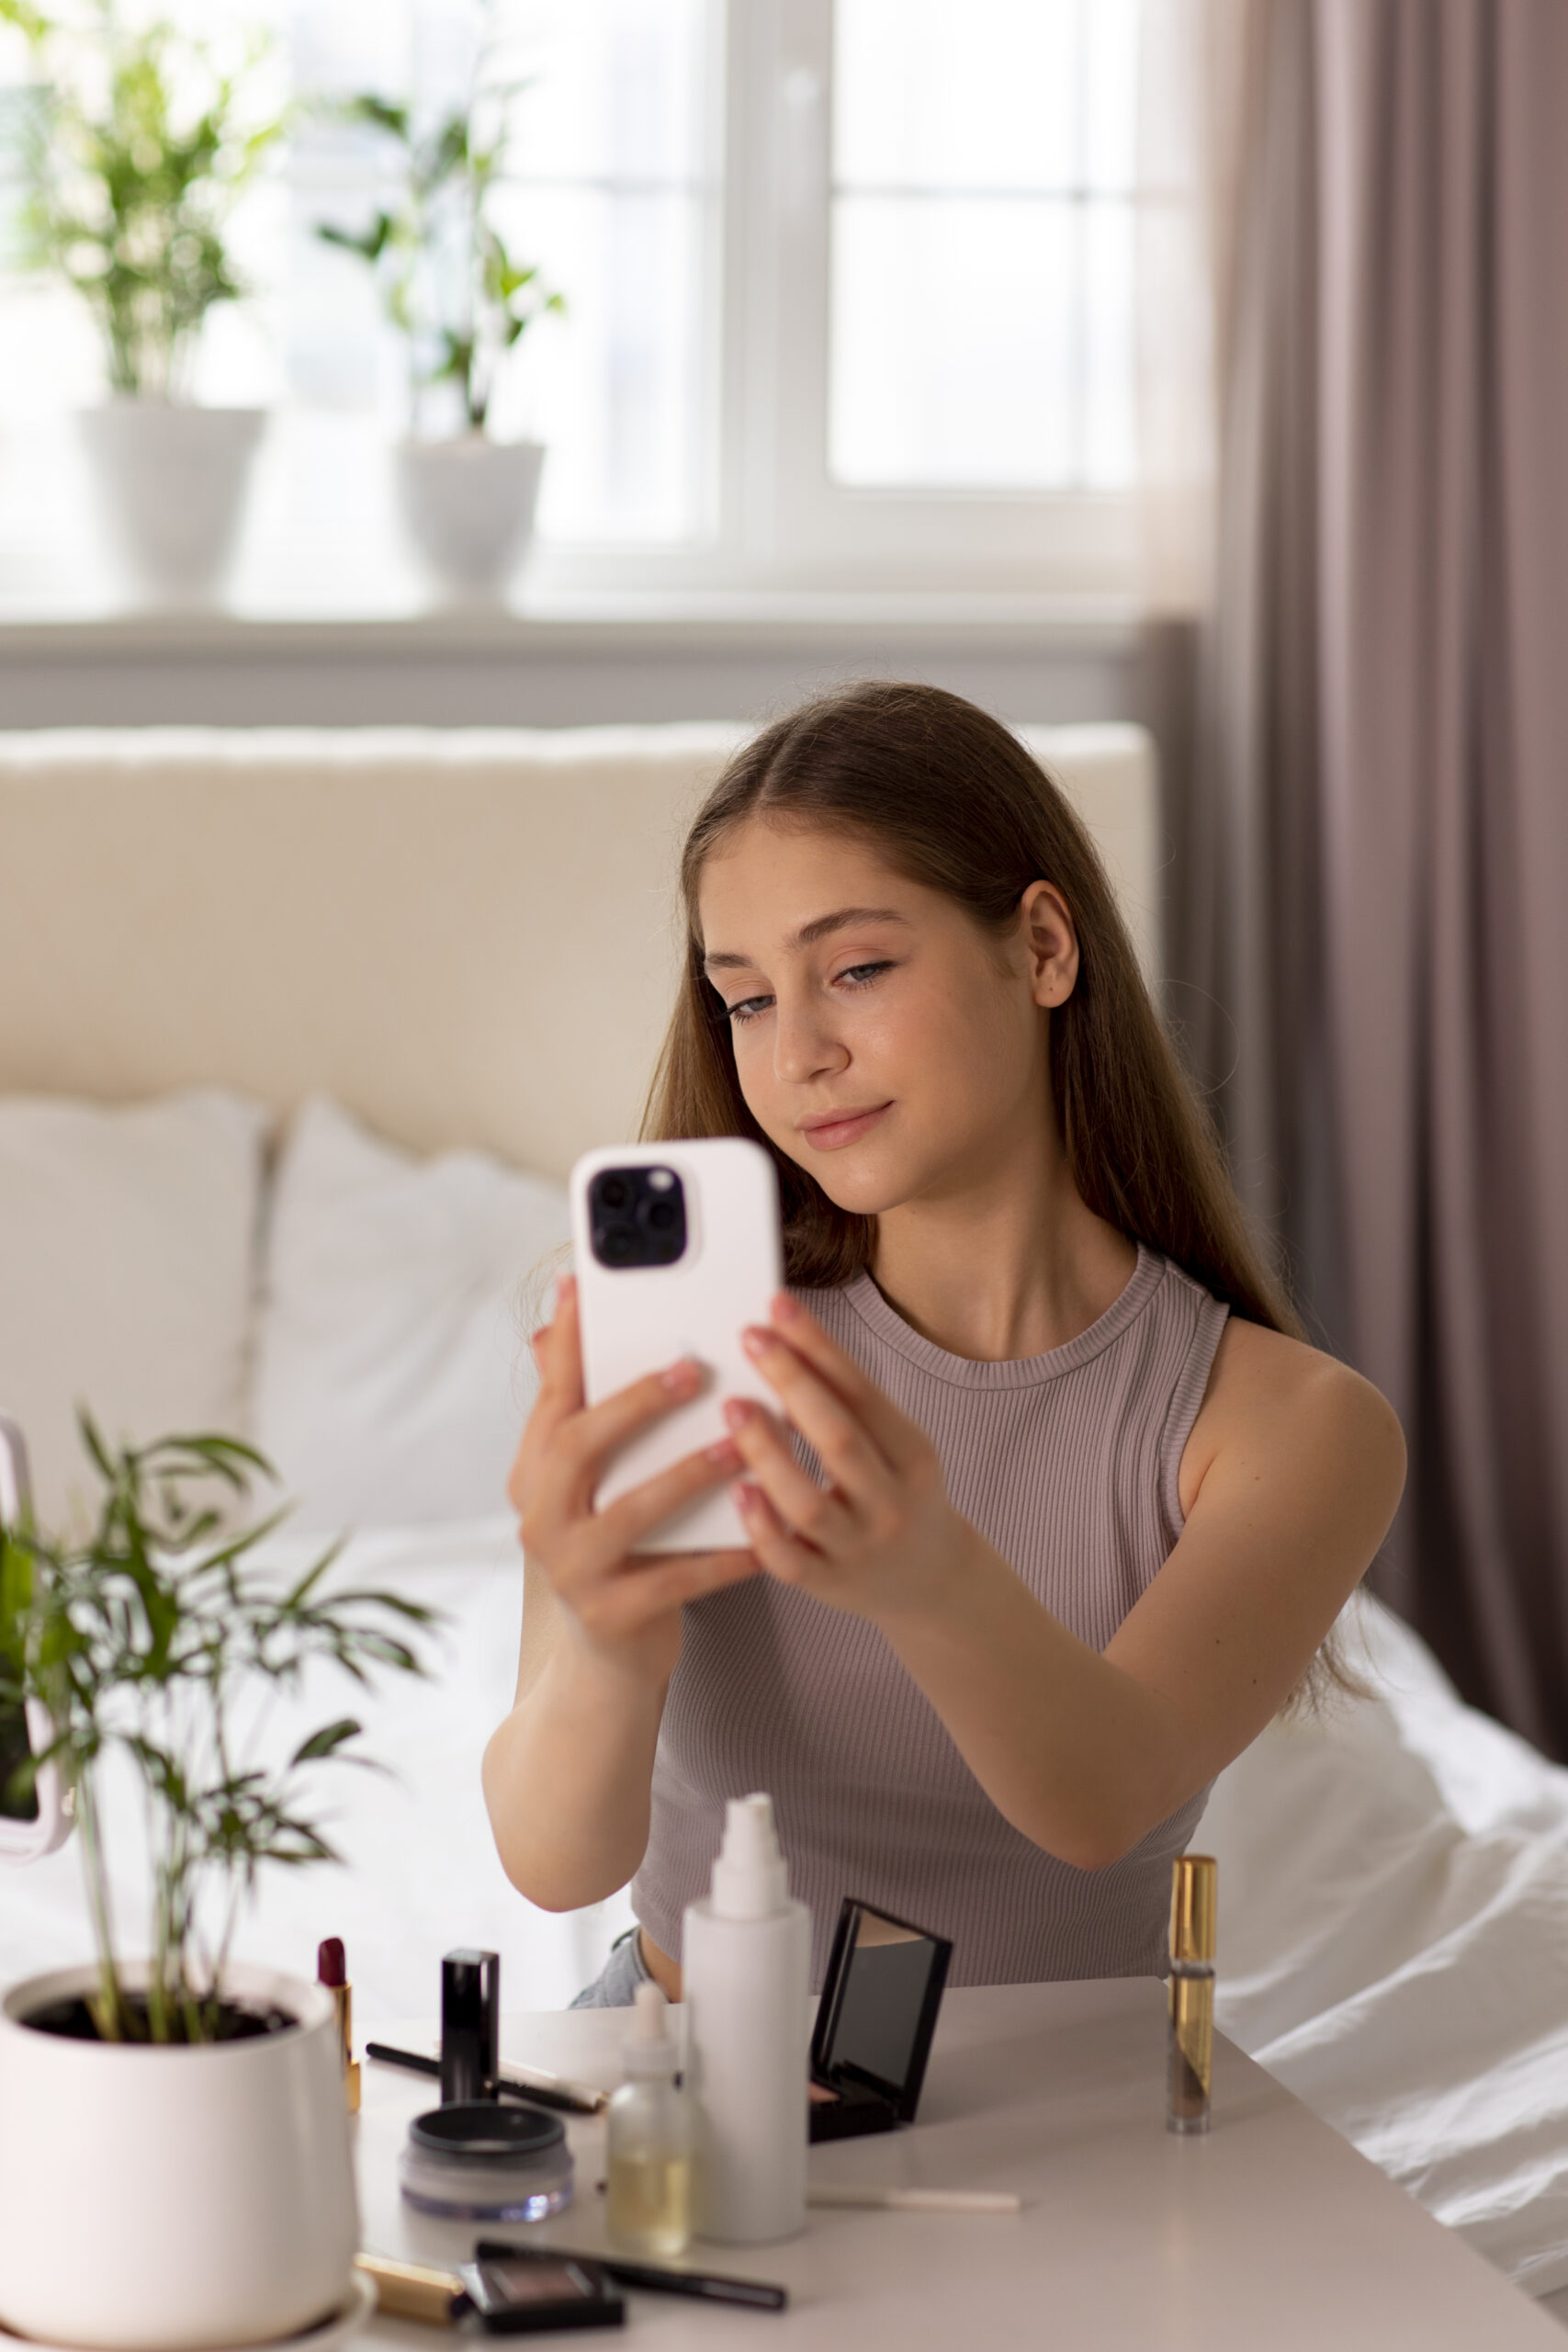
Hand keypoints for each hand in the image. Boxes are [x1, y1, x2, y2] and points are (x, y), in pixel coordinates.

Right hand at [508, 1275, 758, 1686]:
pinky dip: (722, 1555)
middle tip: (691, 1369)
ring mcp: (572, 1570)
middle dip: (634, 1403)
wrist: (607, 1661)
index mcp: (534, 1474)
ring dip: (686, 1473)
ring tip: (738, 1444)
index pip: (550, 1396)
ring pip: (629, 1512)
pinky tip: (764, 1536)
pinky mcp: (611, 1616)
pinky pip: (676, 1578)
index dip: (568, 1342)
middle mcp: (540, 1517)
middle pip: (577, 1447)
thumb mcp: (588, 1483)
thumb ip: (581, 1412)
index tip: (586, 1286)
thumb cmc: (613, 1550)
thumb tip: (549, 1330)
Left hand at [721, 1293, 970, 1624]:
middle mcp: (890, 1503)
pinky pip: (789, 1561)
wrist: (932, 1579)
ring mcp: (859, 1549)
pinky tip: (737, 1492)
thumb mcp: (898, 1446)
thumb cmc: (900, 1495)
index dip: (819, 1347)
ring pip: (809, 1504)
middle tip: (751, 1340)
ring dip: (767, 1454)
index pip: (863, 1393)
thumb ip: (848, 1407)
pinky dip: (762, 1527)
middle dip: (793, 1384)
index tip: (778, 1307)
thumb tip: (783, 1342)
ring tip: (734, 1410)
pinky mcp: (828, 1585)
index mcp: (913, 1455)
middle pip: (839, 1440)